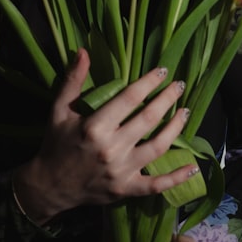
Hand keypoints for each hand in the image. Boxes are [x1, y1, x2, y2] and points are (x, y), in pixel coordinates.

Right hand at [13, 49, 194, 221]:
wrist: (49, 186)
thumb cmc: (56, 144)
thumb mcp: (59, 110)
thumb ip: (73, 80)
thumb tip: (83, 51)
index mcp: (94, 126)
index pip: (129, 98)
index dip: (149, 82)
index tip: (163, 71)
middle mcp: (111, 148)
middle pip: (148, 119)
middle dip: (167, 99)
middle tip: (179, 86)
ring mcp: (121, 171)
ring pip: (158, 147)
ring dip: (175, 128)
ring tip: (185, 112)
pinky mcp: (126, 189)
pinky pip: (156, 185)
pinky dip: (176, 178)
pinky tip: (193, 166)